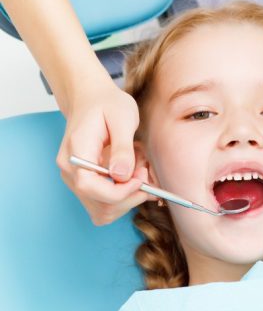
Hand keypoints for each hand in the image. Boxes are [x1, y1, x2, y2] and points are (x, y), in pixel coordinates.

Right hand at [55, 83, 151, 224]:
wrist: (92, 99)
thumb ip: (122, 148)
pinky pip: (105, 206)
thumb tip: (122, 176)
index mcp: (75, 152)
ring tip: (139, 173)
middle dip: (130, 196)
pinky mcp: (86, 185)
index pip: (89, 186)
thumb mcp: (122, 118)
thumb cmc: (107, 104)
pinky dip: (124, 200)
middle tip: (145, 173)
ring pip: (103, 212)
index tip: (140, 178)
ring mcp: (75, 180)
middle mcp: (70, 171)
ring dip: (129, 200)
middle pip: (99, 205)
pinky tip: (133, 181)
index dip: (119, 191)